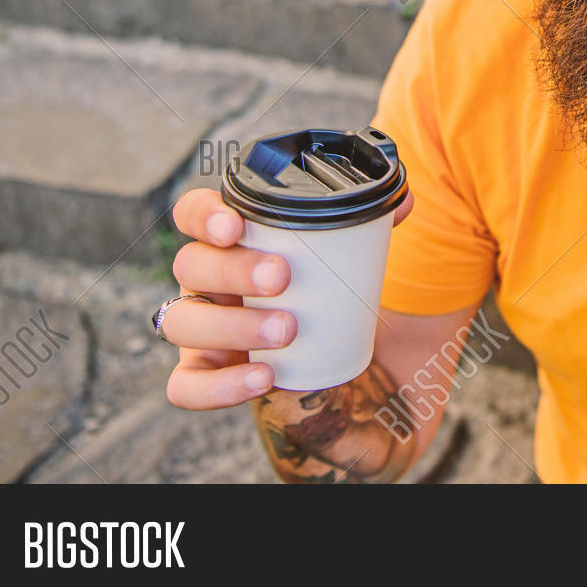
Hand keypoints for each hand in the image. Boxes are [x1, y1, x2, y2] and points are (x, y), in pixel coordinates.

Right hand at [162, 187, 413, 409]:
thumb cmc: (332, 289)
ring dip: (231, 325)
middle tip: (281, 277)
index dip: (204, 215)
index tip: (235, 225)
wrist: (343, 357)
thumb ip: (374, 225)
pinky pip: (187, 386)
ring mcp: (201, 329)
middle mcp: (206, 281)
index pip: (195, 214)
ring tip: (286, 329)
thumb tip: (403, 200)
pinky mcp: (206, 375)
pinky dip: (219, 385)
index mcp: (232, 241)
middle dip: (233, 270)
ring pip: (183, 322)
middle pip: (192, 266)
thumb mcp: (352, 256)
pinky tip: (262, 377)